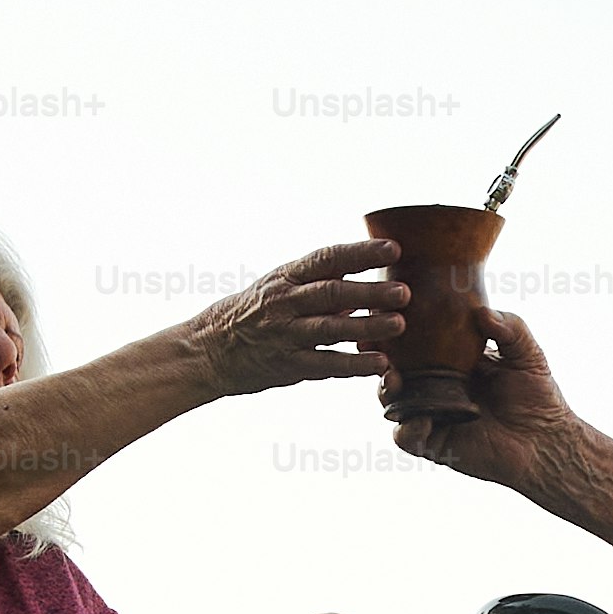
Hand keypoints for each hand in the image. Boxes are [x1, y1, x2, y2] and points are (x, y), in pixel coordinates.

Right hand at [183, 242, 409, 394]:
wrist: (208, 349)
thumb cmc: (254, 314)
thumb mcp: (281, 288)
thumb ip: (322, 284)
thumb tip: (367, 275)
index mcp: (287, 277)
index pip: (327, 258)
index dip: (361, 252)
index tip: (393, 248)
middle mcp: (286, 302)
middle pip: (332, 293)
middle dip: (369, 292)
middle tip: (403, 292)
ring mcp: (286, 334)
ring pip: (332, 329)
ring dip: (368, 327)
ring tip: (399, 324)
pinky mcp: (288, 365)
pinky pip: (326, 365)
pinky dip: (354, 364)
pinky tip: (380, 364)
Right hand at [384, 307, 575, 492]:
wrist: (547, 441)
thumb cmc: (538, 395)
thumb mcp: (525, 352)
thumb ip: (508, 326)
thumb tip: (481, 311)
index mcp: (451, 362)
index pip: (416, 343)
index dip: (397, 332)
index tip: (386, 315)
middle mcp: (437, 388)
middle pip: (396, 371)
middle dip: (381, 360)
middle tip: (377, 348)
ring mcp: (433, 416)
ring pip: (394, 404)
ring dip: (386, 391)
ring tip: (394, 381)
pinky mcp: (435, 445)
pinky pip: (406, 438)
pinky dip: (406, 428)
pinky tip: (420, 418)